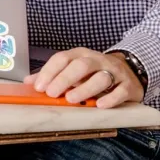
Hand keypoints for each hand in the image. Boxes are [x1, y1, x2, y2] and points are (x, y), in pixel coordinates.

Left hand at [25, 47, 143, 108]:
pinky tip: (99, 105)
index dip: (49, 72)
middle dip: (64, 79)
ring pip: (100, 78)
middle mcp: (98, 60)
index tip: (39, 87)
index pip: (62, 58)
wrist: (131, 71)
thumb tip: (29, 82)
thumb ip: (53, 75)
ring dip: (84, 89)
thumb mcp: (74, 70)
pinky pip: (120, 91)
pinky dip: (110, 98)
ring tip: (71, 99)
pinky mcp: (128, 86)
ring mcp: (115, 72)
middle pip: (81, 66)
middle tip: (52, 93)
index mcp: (81, 55)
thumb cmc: (95, 72)